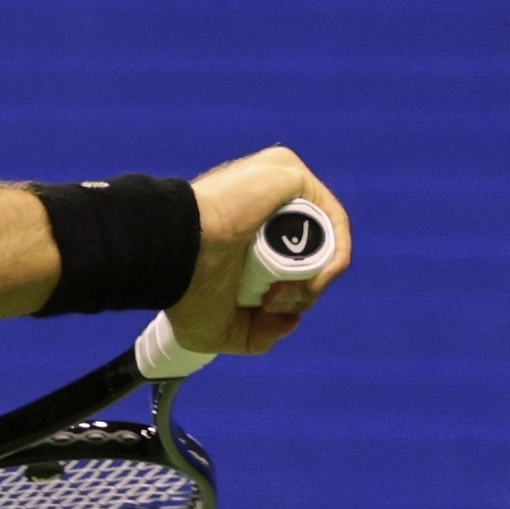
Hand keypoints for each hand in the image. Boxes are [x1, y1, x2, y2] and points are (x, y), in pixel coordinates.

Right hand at [165, 148, 348, 356]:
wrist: (176, 256)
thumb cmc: (186, 291)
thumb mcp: (222, 331)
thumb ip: (259, 335)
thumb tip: (293, 320)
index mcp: (244, 232)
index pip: (290, 263)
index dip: (291, 296)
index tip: (266, 310)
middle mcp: (262, 205)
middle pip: (311, 254)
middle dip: (303, 292)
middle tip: (272, 303)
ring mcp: (276, 186)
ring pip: (324, 239)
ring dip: (315, 280)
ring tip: (281, 293)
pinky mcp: (290, 174)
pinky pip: (333, 218)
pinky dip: (332, 256)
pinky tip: (309, 278)